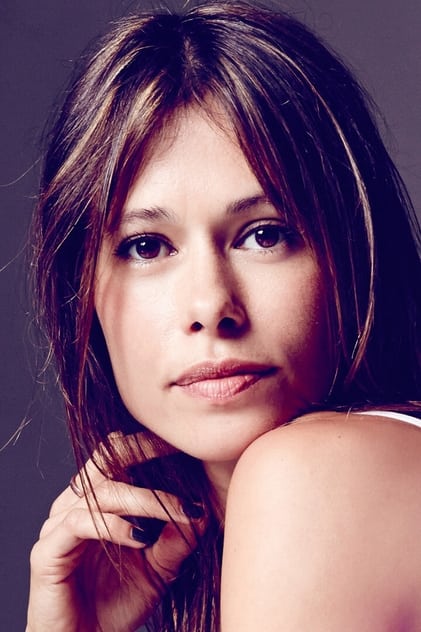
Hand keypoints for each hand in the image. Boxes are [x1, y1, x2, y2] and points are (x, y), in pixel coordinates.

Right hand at [26, 436, 204, 631]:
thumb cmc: (117, 602)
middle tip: (177, 453)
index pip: (116, 455)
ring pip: (101, 492)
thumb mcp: (158, 568)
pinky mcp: (47, 552)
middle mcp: (74, 505)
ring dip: (143, 498)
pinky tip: (141, 537)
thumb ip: (176, 539)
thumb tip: (203, 510)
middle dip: (142, 451)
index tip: (180, 443)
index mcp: (96, 501)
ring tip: (176, 510)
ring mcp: (58, 527)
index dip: (145, 444)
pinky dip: (113, 526)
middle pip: (105, 460)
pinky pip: (79, 524)